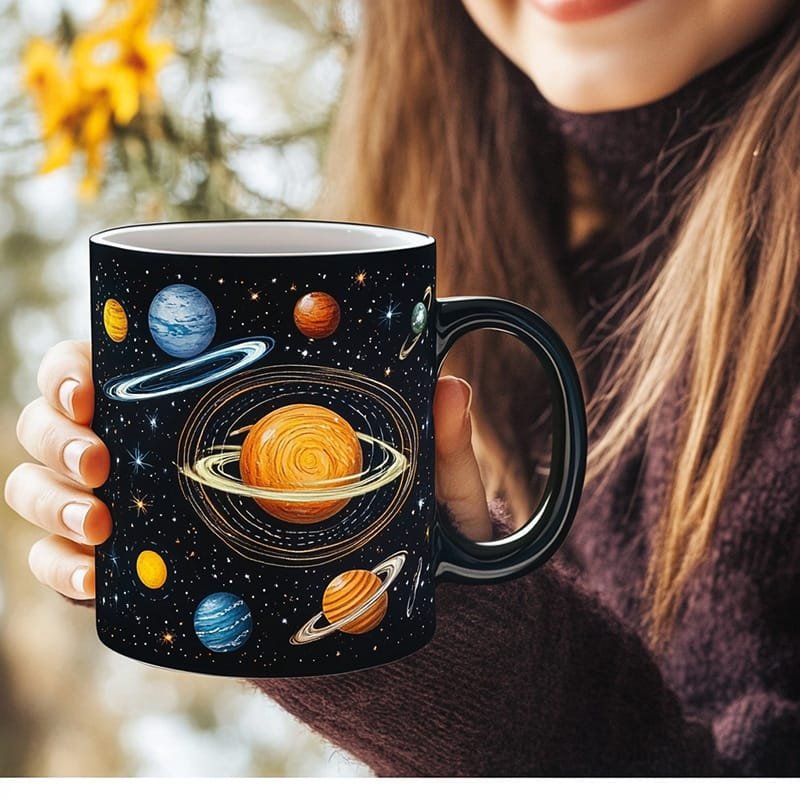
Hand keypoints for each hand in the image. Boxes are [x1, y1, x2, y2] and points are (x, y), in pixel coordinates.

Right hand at [4, 341, 491, 601]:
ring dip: (49, 498)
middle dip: (54, 432)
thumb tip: (453, 388)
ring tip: (97, 526)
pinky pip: (67, 567)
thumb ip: (445, 446)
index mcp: (209, 402)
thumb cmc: (396, 524)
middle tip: (96, 455)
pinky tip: (93, 579)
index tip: (89, 379)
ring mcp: (143, 509)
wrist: (379, 601)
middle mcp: (160, 448)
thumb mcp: (428, 487)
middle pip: (64, 420)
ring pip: (49, 487)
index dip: (78, 362)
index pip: (118, 363)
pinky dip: (59, 571)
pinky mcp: (141, 571)